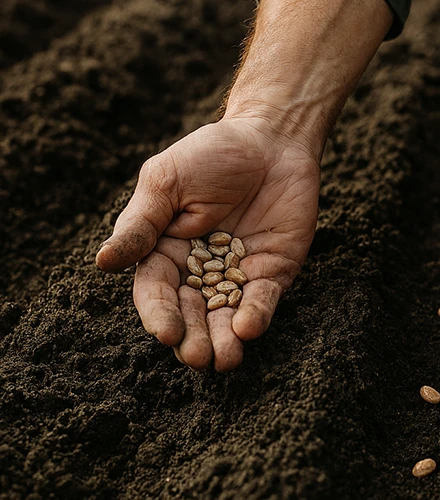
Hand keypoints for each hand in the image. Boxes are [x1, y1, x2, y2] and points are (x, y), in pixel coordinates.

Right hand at [96, 117, 319, 370]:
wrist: (271, 139)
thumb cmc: (210, 154)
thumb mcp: (166, 182)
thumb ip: (141, 224)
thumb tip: (103, 263)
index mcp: (165, 252)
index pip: (157, 292)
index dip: (160, 314)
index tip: (165, 333)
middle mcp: (200, 272)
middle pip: (192, 313)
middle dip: (194, 338)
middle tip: (197, 357)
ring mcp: (238, 275)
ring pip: (228, 316)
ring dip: (225, 340)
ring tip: (223, 360)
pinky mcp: (274, 272)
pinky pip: (264, 300)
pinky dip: (257, 315)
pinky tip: (249, 328)